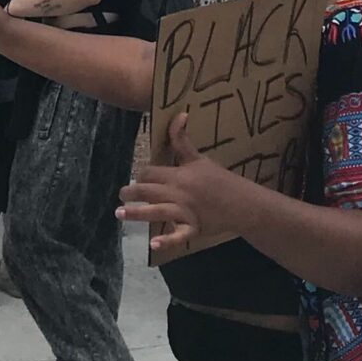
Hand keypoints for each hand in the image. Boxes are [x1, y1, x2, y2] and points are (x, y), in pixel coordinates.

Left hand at [117, 112, 236, 256]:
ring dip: (136, 213)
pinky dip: (166, 242)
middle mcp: (178, 193)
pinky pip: (178, 237)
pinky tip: (153, 246)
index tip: (139, 178)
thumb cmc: (219, 180)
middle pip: (148, 191)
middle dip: (131, 193)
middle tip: (120, 195)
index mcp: (178, 175)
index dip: (142, 174)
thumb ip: (182, 141)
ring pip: (156, 212)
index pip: (150, 172)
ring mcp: (185, 212)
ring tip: (119, 213)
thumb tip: (179, 114)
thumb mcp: (199, 159)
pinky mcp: (193, 229)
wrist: (242, 202)